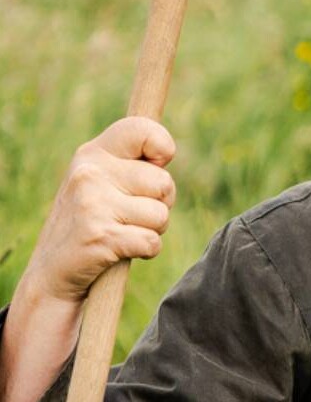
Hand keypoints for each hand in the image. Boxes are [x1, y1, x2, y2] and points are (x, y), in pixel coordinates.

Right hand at [22, 117, 176, 304]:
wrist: (53, 273)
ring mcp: (93, 204)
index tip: (158, 164)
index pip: (141, 129)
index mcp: (92, 154)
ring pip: (161, 216)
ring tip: (123, 232)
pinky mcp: (100, 236)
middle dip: (160, 204)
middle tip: (131, 215)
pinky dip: (146, 251)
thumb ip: (132, 165)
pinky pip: (152, 242)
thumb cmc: (92, 223)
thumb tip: (166, 154)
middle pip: (164, 183)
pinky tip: (121, 250)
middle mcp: (90, 173)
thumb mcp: (102, 183)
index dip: (163, 148)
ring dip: (152, 230)